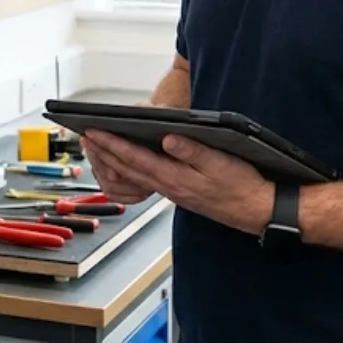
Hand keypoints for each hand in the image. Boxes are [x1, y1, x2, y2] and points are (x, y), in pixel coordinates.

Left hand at [84, 130, 274, 236]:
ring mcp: (173, 191)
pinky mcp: (179, 191)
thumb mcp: (221, 163)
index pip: (135, 159)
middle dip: (104, 152)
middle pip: (129, 168)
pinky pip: (147, 179)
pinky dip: (132, 168)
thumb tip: (168, 139)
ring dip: (114, 160)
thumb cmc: (242, 186)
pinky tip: (128, 161)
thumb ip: (193, 151)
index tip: (94, 132)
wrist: (258, 210)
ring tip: (98, 146)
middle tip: (85, 136)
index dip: (112, 144)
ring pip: (135, 175)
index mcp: (176, 178)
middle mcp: (169, 187)